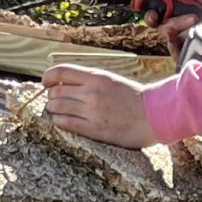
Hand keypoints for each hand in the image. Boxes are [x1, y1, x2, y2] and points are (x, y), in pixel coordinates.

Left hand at [42, 67, 161, 145]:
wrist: (155, 115)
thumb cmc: (134, 98)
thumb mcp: (111, 80)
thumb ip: (90, 80)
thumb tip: (65, 82)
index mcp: (97, 77)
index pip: (61, 71)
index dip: (48, 77)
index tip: (46, 82)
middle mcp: (91, 92)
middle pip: (56, 91)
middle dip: (52, 96)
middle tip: (56, 100)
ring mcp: (92, 111)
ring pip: (57, 107)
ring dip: (53, 109)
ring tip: (58, 111)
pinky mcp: (94, 130)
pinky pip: (65, 123)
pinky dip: (58, 121)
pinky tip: (61, 121)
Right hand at [89, 0, 201, 43]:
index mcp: (172, 6)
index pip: (152, 3)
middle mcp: (172, 21)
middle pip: (153, 20)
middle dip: (151, 16)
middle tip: (154, 13)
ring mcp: (178, 37)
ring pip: (165, 32)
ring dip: (175, 24)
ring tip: (194, 18)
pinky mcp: (185, 51)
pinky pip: (175, 50)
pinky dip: (178, 43)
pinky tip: (189, 35)